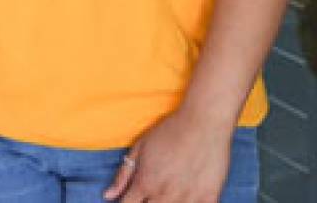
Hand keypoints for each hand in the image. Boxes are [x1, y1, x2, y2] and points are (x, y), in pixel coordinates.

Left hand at [103, 107, 233, 202]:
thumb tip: (107, 195)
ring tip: (168, 192)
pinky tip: (187, 197)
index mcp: (145, 184)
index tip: (132, 199)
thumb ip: (123, 174)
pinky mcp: (209, 197)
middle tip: (151, 193)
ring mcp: (187, 198)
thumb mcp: (140, 147)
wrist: (204, 122)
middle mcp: (164, 195)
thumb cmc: (170, 131)